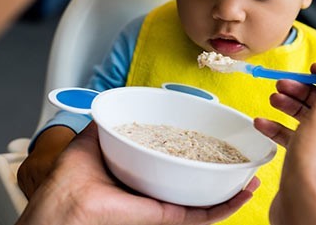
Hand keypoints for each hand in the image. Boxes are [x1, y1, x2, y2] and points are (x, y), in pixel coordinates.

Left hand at [16, 121, 259, 224]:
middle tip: (242, 159)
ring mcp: (164, 205)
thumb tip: (114, 101)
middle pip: (196, 182)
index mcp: (141, 171)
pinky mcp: (167, 218)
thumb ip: (108, 120)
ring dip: (232, 188)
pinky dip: (226, 205)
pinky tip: (243, 192)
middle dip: (222, 171)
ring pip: (206, 199)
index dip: (198, 153)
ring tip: (252, 174)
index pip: (176, 162)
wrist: (64, 207)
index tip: (216, 140)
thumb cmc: (71, 179)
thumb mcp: (94, 138)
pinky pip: (202, 215)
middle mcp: (155, 189)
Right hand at [254, 59, 315, 224]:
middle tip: (284, 83)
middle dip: (305, 91)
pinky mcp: (312, 162)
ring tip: (272, 98)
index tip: (314, 68)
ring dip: (291, 106)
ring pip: (312, 120)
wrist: (301, 206)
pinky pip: (299, 138)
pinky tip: (262, 123)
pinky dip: (282, 129)